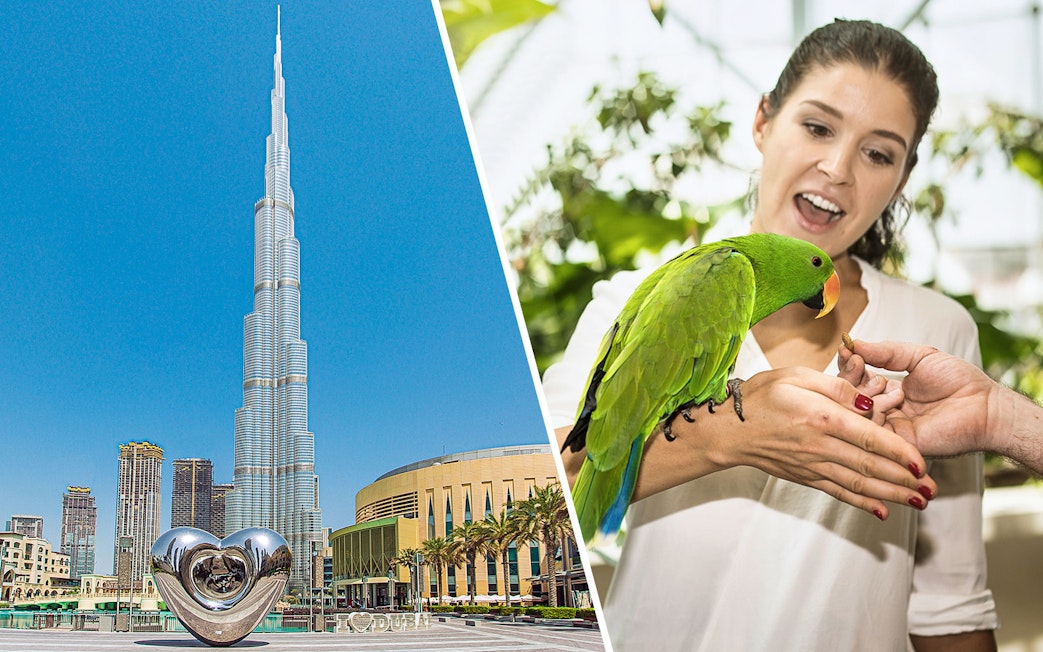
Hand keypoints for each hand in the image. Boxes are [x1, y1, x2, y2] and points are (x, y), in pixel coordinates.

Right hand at [694, 366, 935, 519]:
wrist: (728, 428)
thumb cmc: (761, 395)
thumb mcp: (798, 375)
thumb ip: (836, 387)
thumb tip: (867, 403)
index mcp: (821, 417)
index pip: (870, 437)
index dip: (899, 452)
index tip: (922, 462)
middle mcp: (819, 446)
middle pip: (870, 465)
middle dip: (904, 479)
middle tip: (931, 488)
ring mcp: (812, 465)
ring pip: (858, 483)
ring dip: (891, 495)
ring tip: (917, 502)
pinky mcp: (805, 477)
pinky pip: (838, 492)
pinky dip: (861, 502)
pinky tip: (881, 511)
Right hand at [837, 338, 993, 456]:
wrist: (985, 407)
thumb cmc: (960, 382)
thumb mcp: (920, 356)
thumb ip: (887, 352)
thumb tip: (856, 343)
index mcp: (889, 391)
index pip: (855, 380)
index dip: (849, 365)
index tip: (847, 350)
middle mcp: (886, 410)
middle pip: (849, 397)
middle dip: (849, 377)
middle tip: (858, 364)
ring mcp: (890, 428)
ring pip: (855, 413)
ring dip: (862, 393)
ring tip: (880, 383)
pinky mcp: (897, 443)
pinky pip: (871, 431)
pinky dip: (871, 412)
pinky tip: (884, 400)